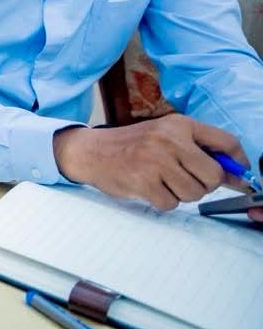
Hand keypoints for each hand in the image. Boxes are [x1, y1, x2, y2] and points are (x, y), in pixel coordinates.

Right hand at [53, 114, 246, 210]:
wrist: (91, 151)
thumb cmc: (132, 146)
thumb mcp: (165, 136)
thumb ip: (199, 151)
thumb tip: (235, 176)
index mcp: (179, 124)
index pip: (226, 141)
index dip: (237, 162)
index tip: (237, 173)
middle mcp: (169, 139)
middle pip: (213, 175)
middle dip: (204, 185)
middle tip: (186, 179)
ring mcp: (156, 160)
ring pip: (194, 193)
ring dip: (181, 194)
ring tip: (162, 182)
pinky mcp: (143, 181)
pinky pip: (171, 203)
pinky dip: (163, 201)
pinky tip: (149, 188)